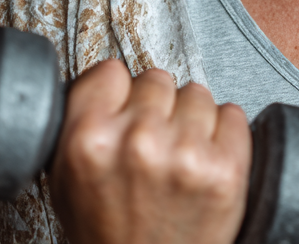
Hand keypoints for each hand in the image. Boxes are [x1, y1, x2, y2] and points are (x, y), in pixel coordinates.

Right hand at [48, 60, 251, 243]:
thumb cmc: (108, 235)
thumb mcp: (66, 180)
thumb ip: (80, 121)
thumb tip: (107, 77)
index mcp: (90, 139)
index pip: (112, 71)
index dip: (120, 91)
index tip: (126, 109)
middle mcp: (137, 141)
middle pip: (158, 79)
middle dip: (157, 107)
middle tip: (154, 144)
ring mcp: (185, 154)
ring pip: (197, 93)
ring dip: (192, 119)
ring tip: (179, 157)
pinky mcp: (226, 168)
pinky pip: (233, 115)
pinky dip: (224, 133)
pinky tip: (205, 160)